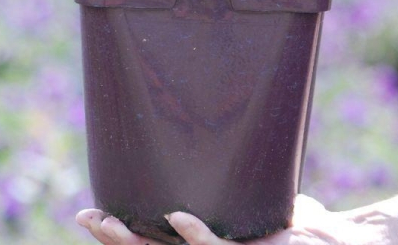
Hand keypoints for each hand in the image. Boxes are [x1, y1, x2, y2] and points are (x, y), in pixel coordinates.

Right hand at [75, 195, 381, 244]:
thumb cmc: (313, 233)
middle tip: (85, 215)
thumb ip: (259, 197)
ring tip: (107, 219)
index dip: (124, 235)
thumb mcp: (274, 211)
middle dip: (115, 240)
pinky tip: (176, 217)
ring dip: (137, 242)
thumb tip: (246, 161)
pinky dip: (197, 235)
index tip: (96, 211)